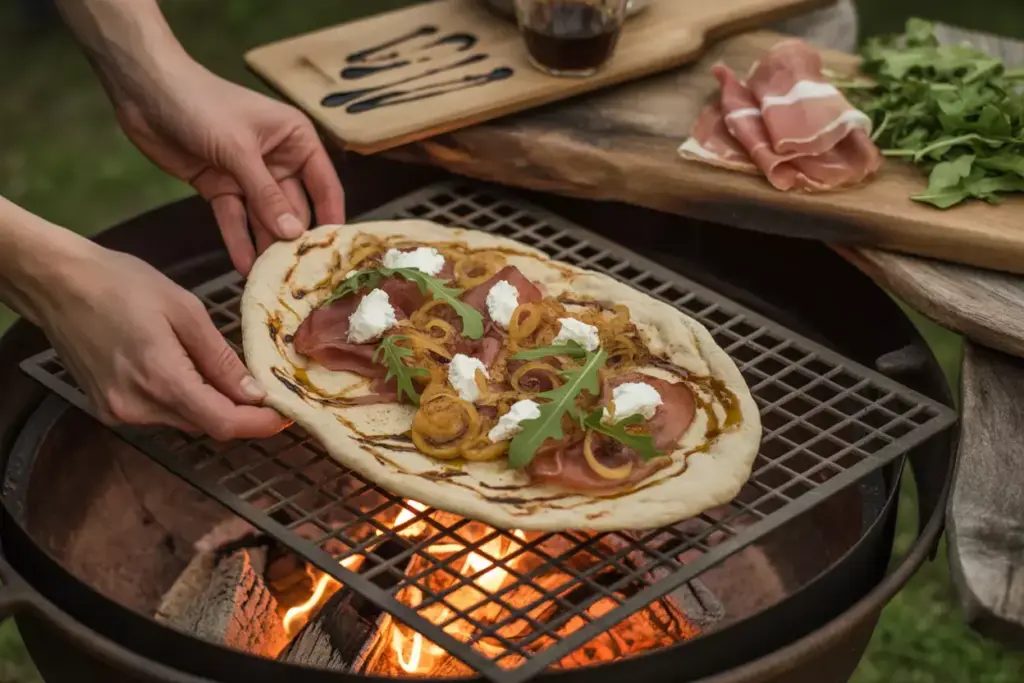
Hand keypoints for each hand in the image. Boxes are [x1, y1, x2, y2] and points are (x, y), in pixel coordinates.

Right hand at [32, 235, 288, 439]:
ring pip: (184, 420)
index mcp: (161, 379)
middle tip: (264, 385)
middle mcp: (138, 406)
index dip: (260, 424)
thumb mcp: (185, 311)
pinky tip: (184, 368)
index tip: (285, 414)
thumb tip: (254, 392)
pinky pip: (160, 412)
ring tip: (222, 369)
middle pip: (206, 424)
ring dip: (210, 402)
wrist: (58, 283)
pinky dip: (181, 397)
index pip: (223, 423)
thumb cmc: (120, 284)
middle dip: (239, 409)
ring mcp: (119, 411)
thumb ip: (220, 358)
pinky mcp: (108, 408)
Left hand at [113, 59, 344, 274]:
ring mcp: (248, 177)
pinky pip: (234, 220)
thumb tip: (292, 233)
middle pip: (294, 208)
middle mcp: (278, 160)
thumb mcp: (239, 150)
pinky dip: (238, 240)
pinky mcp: (221, 188)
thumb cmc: (200, 104)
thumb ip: (266, 194)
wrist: (144, 92)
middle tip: (299, 275)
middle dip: (294, 238)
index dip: (331, 217)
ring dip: (266, 245)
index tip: (336, 252)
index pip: (323, 184)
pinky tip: (243, 266)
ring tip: (272, 278)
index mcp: (296, 140)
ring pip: (264, 219)